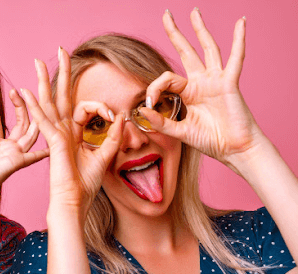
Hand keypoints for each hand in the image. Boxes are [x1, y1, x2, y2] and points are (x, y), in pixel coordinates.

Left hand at [0, 90, 46, 206]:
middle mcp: (7, 148)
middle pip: (21, 123)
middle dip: (20, 106)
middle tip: (16, 90)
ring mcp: (14, 154)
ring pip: (29, 132)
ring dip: (30, 115)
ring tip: (29, 97)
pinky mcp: (16, 162)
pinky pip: (34, 156)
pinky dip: (44, 152)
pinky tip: (54, 147)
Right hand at [21, 49, 123, 216]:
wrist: (75, 203)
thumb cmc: (86, 184)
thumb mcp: (105, 156)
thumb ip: (112, 136)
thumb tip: (122, 117)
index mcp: (74, 134)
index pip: (85, 108)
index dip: (102, 107)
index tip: (115, 116)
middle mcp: (63, 131)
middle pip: (61, 96)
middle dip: (62, 73)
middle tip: (60, 51)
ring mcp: (56, 135)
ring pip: (49, 102)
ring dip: (43, 81)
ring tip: (38, 61)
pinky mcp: (53, 142)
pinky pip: (44, 120)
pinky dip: (34, 106)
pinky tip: (25, 91)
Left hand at [141, 9, 262, 169]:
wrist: (234, 150)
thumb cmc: (211, 140)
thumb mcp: (180, 132)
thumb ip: (161, 122)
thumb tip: (142, 111)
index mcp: (188, 93)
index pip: (166, 79)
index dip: (154, 88)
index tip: (148, 103)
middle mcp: (201, 82)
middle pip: (186, 52)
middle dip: (176, 33)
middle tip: (166, 14)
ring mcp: (215, 80)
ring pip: (207, 48)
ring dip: (200, 30)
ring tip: (194, 12)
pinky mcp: (229, 83)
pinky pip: (235, 59)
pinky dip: (239, 40)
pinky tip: (241, 23)